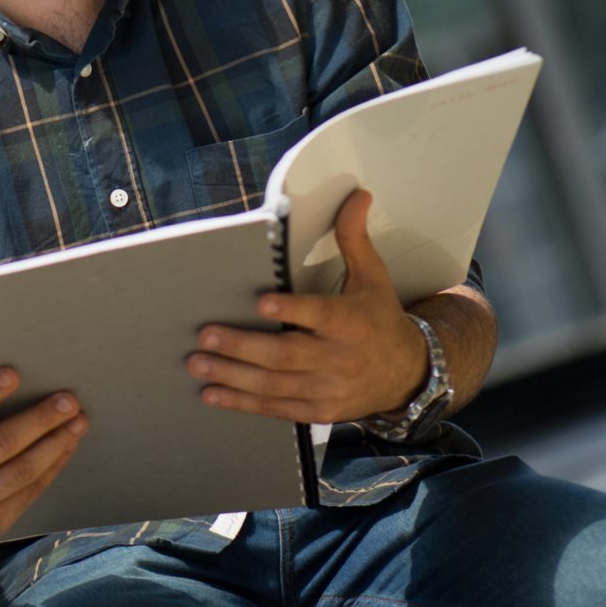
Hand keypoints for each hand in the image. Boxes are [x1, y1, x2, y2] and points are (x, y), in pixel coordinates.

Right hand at [0, 368, 88, 556]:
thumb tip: (16, 388)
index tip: (14, 373)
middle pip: (2, 442)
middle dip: (40, 419)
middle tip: (68, 400)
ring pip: (23, 470)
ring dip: (56, 443)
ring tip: (78, 422)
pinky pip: (28, 493)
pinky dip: (51, 467)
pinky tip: (64, 448)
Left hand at [189, 189, 427, 423]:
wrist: (407, 374)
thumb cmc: (380, 318)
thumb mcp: (373, 277)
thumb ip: (354, 238)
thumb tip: (357, 194)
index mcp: (353, 322)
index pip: (320, 314)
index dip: (292, 311)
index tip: (261, 303)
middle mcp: (340, 358)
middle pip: (287, 354)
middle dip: (243, 347)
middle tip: (205, 334)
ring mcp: (329, 389)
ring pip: (275, 384)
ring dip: (233, 375)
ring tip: (198, 363)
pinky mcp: (318, 411)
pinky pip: (276, 408)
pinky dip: (243, 403)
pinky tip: (213, 394)